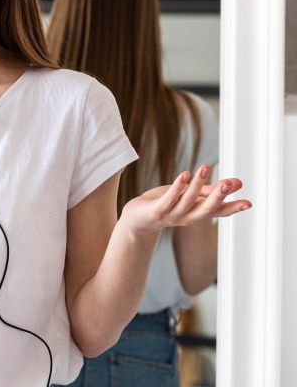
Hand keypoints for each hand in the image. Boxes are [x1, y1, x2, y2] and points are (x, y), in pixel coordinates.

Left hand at [120, 164, 250, 234]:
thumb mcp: (190, 196)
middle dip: (217, 197)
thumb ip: (210, 190)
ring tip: (205, 167)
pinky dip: (177, 187)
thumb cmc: (166, 204)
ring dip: (197, 184)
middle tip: (228, 184)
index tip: (248, 203)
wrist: (137, 219)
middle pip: (205, 209)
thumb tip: (236, 183)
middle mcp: (187, 217)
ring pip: (187, 200)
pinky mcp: (156, 211)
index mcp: (196, 213)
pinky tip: (184, 175)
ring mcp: (171, 215)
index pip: (218, 212)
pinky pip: (168, 199)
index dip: (232, 208)